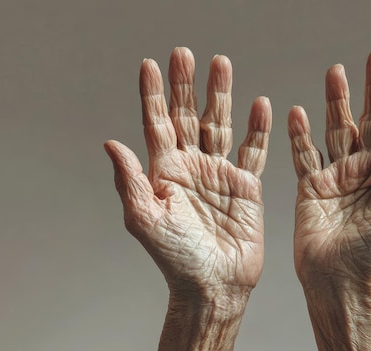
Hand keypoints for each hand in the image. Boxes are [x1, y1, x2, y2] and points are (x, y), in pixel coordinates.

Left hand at [105, 47, 270, 349]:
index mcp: (164, 172)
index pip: (156, 124)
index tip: (150, 65)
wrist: (214, 284)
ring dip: (221, 95)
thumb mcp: (145, 219)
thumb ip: (130, 180)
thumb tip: (111, 143)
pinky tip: (259, 105)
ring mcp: (219, 173)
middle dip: (186, 85)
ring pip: (220, 124)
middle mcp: (191, 166)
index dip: (152, 95)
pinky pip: (253, 151)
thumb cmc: (177, 258)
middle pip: (187, 115)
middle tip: (185, 54)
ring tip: (221, 65)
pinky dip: (258, 129)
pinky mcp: (246, 185)